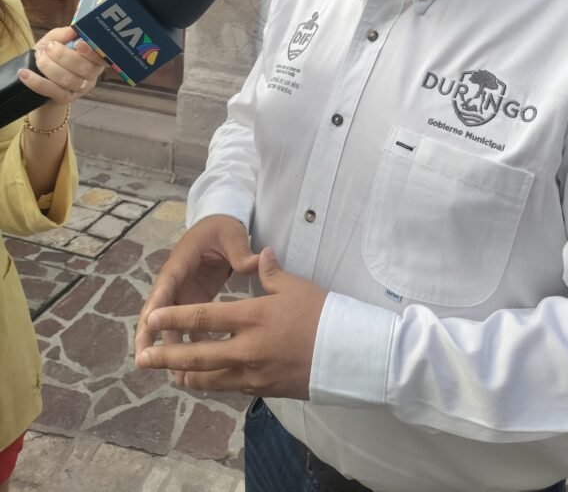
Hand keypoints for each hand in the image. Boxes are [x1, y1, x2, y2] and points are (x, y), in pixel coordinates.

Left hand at [18, 26, 104, 105]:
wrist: (43, 78)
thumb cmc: (53, 55)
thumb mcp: (57, 40)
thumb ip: (64, 34)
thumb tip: (73, 30)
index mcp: (96, 58)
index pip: (101, 57)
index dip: (91, 52)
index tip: (78, 44)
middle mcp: (92, 75)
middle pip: (83, 68)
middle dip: (62, 55)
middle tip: (48, 47)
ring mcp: (80, 89)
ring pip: (67, 79)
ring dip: (48, 66)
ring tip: (38, 57)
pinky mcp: (65, 98)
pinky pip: (52, 91)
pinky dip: (36, 81)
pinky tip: (24, 74)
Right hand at [135, 215, 259, 381]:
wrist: (221, 226)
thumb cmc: (222, 228)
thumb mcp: (230, 234)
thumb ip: (241, 250)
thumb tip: (256, 263)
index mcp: (180, 263)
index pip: (164, 286)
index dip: (155, 306)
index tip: (147, 328)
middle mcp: (175, 282)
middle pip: (157, 312)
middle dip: (150, 337)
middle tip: (146, 363)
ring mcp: (183, 294)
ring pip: (170, 325)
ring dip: (171, 349)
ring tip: (175, 377)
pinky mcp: (194, 302)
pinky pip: (188, 327)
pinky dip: (190, 346)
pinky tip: (197, 370)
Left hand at [136, 247, 326, 398]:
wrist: (348, 352)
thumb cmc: (322, 313)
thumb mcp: (295, 286)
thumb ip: (270, 272)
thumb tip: (261, 254)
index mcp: (252, 317)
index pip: (203, 317)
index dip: (174, 318)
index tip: (152, 318)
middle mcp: (247, 348)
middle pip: (197, 355)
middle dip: (167, 356)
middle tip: (143, 357)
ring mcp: (253, 373)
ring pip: (209, 378)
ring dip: (185, 375)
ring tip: (168, 372)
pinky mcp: (263, 389)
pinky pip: (228, 387)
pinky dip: (211, 384)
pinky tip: (202, 381)